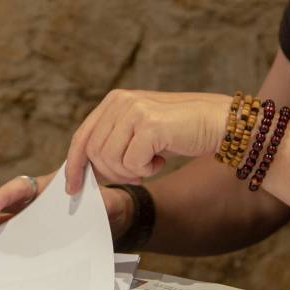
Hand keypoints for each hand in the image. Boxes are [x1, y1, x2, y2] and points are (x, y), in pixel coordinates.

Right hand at [0, 171, 133, 238]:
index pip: (22, 187)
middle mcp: (35, 200)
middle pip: (8, 203)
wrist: (111, 216)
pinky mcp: (35, 233)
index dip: (4, 195)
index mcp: (48, 187)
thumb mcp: (104, 201)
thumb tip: (98, 204)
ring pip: (6, 220)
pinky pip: (15, 235)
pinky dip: (0, 240)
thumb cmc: (104, 203)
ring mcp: (33, 216)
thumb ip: (100, 201)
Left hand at [63, 90, 229, 192]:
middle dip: (113, 173)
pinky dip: (146, 170)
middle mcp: (120, 101)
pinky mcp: (150, 125)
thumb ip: (114, 142)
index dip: (74, 165)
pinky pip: (132, 163)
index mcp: (114, 101)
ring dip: (131, 171)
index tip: (72, 188)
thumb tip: (86, 170)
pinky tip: (161, 159)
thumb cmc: (178, 131)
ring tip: (151, 163)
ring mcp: (134, 111)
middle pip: (95, 152)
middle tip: (137, 173)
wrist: (217, 122)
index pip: (82, 136)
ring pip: (111, 159)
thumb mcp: (139, 132)